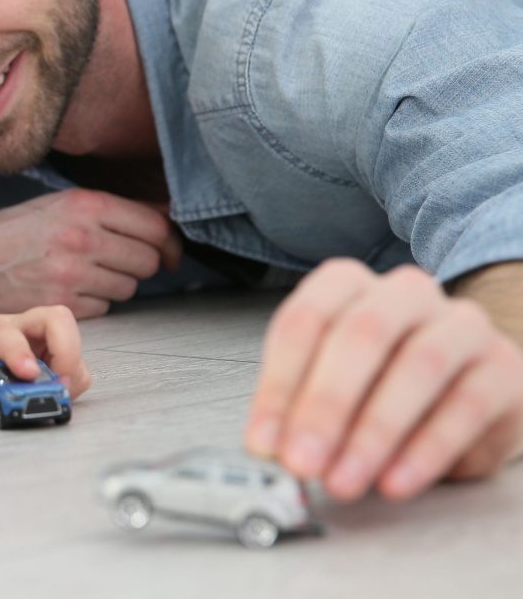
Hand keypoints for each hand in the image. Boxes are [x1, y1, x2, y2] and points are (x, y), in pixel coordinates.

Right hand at [0, 190, 181, 316]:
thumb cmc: (13, 231)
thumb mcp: (59, 205)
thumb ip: (110, 211)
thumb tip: (166, 217)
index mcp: (84, 205)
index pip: (154, 227)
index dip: (169, 243)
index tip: (169, 253)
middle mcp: (81, 238)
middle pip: (147, 261)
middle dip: (141, 265)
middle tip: (120, 263)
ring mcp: (71, 274)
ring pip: (128, 288)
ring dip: (116, 285)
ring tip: (87, 276)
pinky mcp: (60, 304)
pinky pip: (104, 309)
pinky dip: (93, 304)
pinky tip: (69, 291)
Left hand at [0, 305, 91, 410]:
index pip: (5, 330)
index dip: (18, 350)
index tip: (27, 373)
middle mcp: (18, 329)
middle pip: (56, 318)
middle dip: (66, 349)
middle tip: (59, 382)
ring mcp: (39, 342)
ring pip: (73, 342)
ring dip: (71, 372)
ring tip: (54, 395)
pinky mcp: (52, 359)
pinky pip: (76, 368)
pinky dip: (72, 385)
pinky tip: (51, 396)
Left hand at [244, 259, 522, 500]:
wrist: (467, 388)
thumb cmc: (384, 381)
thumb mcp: (330, 385)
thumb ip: (298, 407)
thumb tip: (271, 445)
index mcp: (349, 284)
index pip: (305, 321)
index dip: (280, 385)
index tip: (265, 441)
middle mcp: (405, 293)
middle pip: (361, 335)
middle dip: (325, 406)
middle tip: (303, 461)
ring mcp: (461, 324)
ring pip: (419, 365)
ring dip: (374, 432)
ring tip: (345, 479)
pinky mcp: (504, 367)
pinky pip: (467, 405)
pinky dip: (427, 450)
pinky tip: (397, 480)